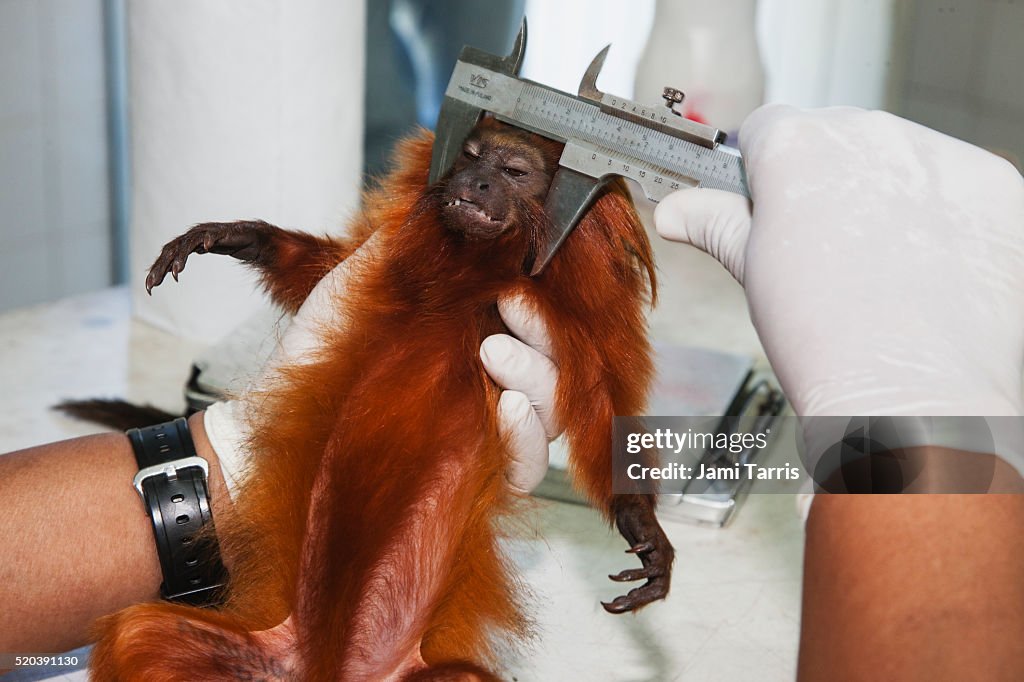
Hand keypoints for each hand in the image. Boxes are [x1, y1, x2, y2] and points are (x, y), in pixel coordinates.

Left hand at [206, 241, 560, 496]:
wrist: (288, 407)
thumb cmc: (325, 346)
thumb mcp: (364, 278)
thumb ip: (409, 245)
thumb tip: (447, 199)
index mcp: (477, 327)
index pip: (538, 315)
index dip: (542, 294)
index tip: (520, 270)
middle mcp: (493, 375)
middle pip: (557, 361)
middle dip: (543, 332)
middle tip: (506, 304)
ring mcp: (489, 423)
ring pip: (551, 408)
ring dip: (537, 377)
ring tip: (492, 353)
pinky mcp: (479, 467)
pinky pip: (530, 464)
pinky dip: (528, 438)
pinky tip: (505, 409)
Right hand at [655, 104, 1023, 417]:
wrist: (912, 396)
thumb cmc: (826, 339)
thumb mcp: (753, 272)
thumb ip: (716, 224)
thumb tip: (674, 212)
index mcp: (797, 145)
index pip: (768, 128)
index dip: (764, 174)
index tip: (774, 211)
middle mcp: (870, 133)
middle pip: (838, 136)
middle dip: (829, 180)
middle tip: (828, 250)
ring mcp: (942, 157)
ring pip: (902, 157)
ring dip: (889, 193)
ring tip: (884, 265)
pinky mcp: (997, 186)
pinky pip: (960, 185)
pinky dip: (947, 217)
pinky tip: (932, 268)